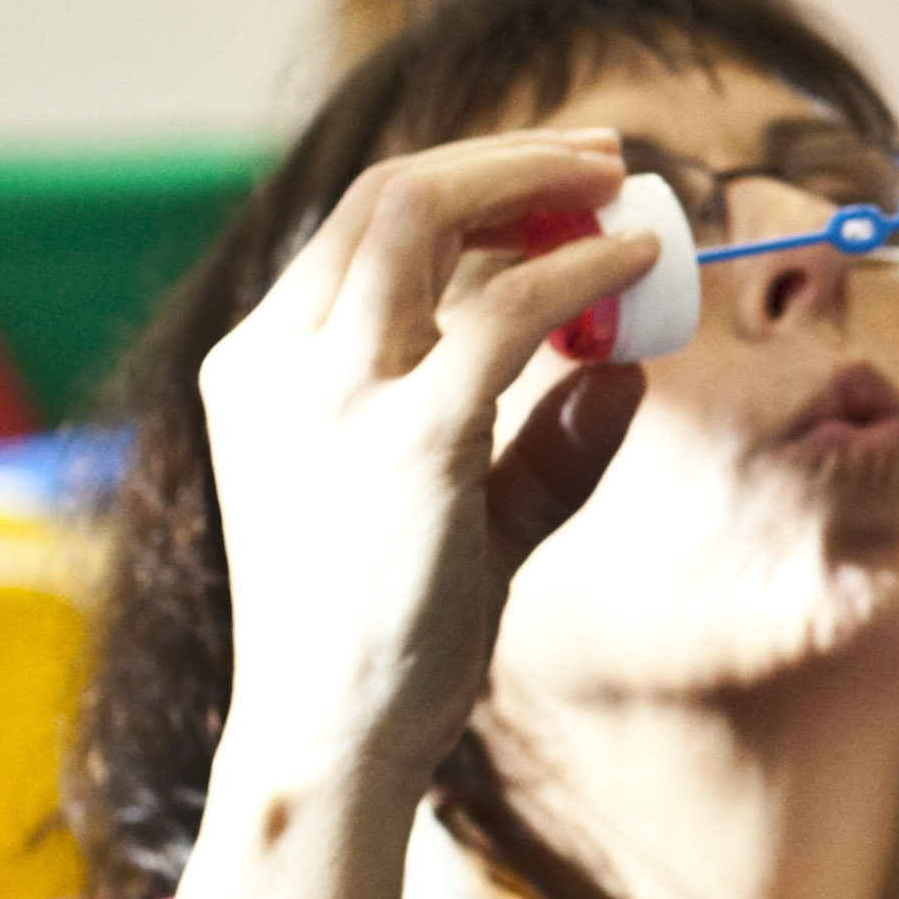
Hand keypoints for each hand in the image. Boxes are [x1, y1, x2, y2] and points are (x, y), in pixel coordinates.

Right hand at [177, 132, 651, 898]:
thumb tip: (622, 369)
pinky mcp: (408, 439)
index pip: (358, 224)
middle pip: (390, 194)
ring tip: (625, 193)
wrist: (329, 739)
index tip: (556, 180)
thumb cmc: (380, 632)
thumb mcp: (453, 511)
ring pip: (427, 217)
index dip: (465, 180)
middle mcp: (279, 362)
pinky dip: (580, 273)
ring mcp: (331, 395)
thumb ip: (534, 440)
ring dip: (538, 184)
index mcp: (259, 366)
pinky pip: (505, 312)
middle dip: (505, 160)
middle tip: (604, 160)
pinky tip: (638, 273)